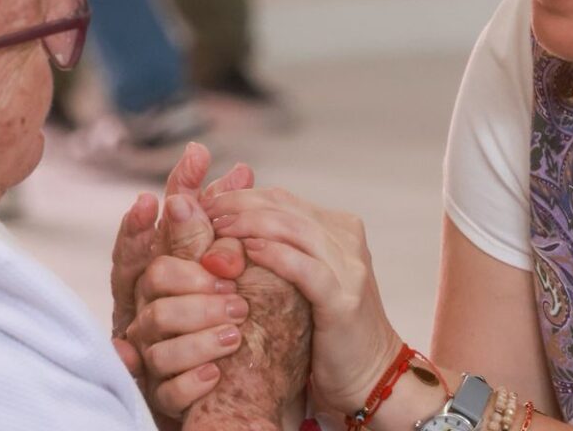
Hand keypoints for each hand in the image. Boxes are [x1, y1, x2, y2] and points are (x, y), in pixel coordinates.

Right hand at [108, 144, 256, 413]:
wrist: (235, 391)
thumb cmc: (222, 317)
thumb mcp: (226, 269)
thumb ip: (226, 223)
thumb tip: (244, 168)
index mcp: (158, 277)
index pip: (139, 243)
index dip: (140, 223)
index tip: (148, 201)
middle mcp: (146, 309)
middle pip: (152, 280)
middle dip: (191, 277)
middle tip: (231, 282)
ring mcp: (151, 351)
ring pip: (157, 329)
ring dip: (199, 326)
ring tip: (236, 327)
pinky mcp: (164, 394)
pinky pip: (167, 387)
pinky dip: (191, 378)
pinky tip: (215, 374)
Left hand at [204, 187, 403, 414]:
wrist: (371, 375)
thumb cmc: (328, 329)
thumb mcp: (306, 278)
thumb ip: (281, 249)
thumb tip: (228, 228)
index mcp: (338, 228)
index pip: (280, 198)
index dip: (239, 197)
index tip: (204, 204)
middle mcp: (347, 239)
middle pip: (284, 207)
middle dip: (238, 205)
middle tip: (202, 212)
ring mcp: (349, 268)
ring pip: (294, 229)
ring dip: (249, 224)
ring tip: (217, 229)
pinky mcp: (344, 299)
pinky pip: (305, 268)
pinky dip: (275, 255)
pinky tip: (249, 252)